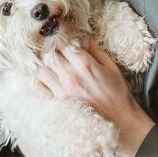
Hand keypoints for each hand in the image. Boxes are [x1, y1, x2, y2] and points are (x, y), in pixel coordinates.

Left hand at [35, 38, 154, 156]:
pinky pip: (38, 88)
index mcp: (85, 65)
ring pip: (41, 69)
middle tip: (59, 53)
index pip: (64, 44)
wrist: (119, 120)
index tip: (66, 41)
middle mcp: (70, 76)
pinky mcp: (57, 103)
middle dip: (53, 51)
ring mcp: (61, 91)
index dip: (64, 40)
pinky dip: (39, 82)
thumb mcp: (111, 67)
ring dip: (45, 65)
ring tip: (52, 66)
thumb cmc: (117, 93)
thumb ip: (96, 50)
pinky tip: (47, 80)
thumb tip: (84, 37)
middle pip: (50, 55)